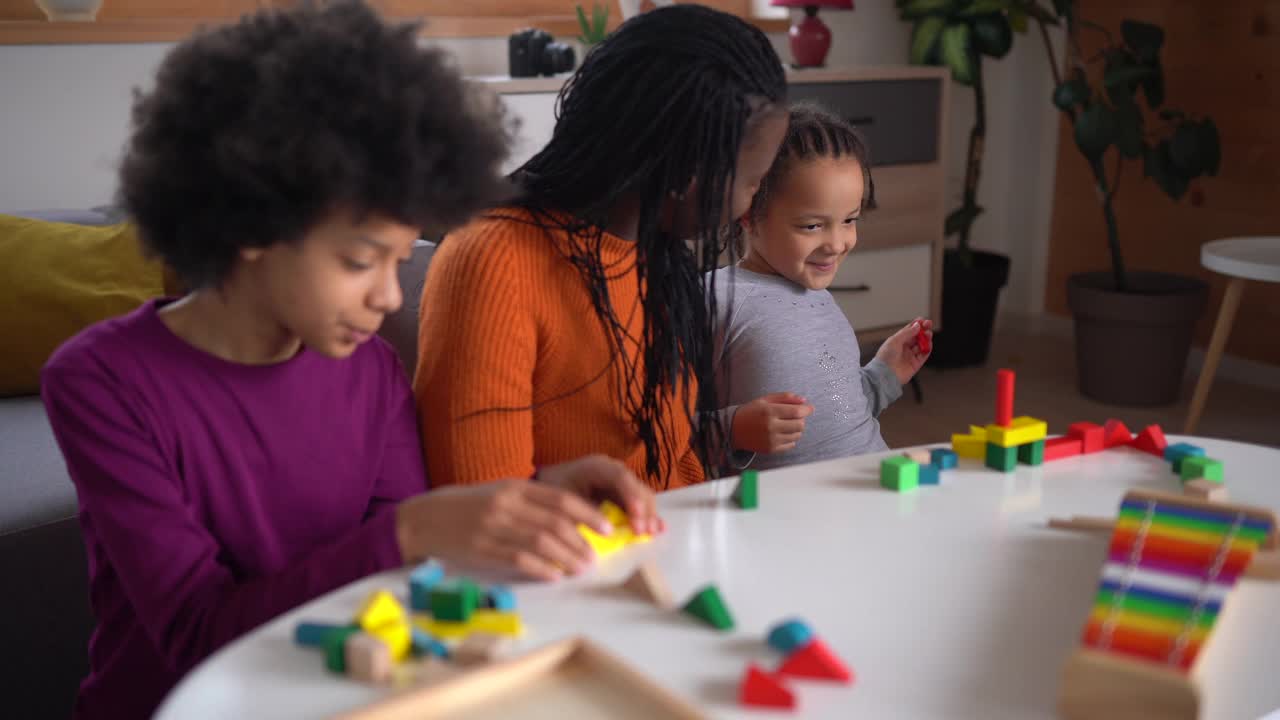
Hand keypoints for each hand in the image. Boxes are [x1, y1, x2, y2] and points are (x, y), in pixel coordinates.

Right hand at [394, 456, 661, 580]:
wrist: (424, 518)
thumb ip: (531, 503)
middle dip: (580, 541)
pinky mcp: (481, 548)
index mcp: (514, 487)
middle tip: (594, 556)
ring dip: (566, 557)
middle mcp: (506, 504)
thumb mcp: (499, 494)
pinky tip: (554, 575)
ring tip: (580, 568)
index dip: (587, 514)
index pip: (560, 499)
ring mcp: (493, 526)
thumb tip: (570, 520)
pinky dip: (540, 567)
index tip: (606, 528)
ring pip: (540, 542)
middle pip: (555, 523)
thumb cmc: (467, 506)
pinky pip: (517, 559)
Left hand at [536, 454, 662, 535]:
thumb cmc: (554, 490)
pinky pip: (637, 504)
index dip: (631, 495)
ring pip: (641, 495)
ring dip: (648, 515)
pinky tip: (657, 529)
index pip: (620, 477)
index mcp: (596, 466)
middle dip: (643, 509)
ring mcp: (619, 482)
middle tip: (644, 531)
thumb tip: (603, 530)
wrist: (549, 484)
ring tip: (652, 533)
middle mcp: (612, 471)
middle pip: (636, 486)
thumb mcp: (563, 501)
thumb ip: (582, 513)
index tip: (636, 515)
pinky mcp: (621, 494)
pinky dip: (645, 516)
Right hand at [731, 392, 813, 453]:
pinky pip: (791, 444)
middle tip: (794, 416)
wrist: (734, 430)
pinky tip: (782, 433)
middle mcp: (771, 426)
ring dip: (796, 429)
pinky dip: (790, 438)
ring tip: (786, 424)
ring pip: (797, 435)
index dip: (806, 409)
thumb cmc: (751, 412)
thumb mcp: (765, 400)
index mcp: (769, 411)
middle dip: (801, 419)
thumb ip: (785, 398)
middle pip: (800, 425)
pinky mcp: (771, 449)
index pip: (797, 412)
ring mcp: (771, 440)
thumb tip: (804, 401)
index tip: (809, 408)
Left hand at [876, 318, 932, 385]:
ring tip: (928, 333)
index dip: (916, 325)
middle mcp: (904, 349)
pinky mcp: (915, 365)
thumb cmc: (885, 357)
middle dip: (923, 330)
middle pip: (916, 337)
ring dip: (926, 339)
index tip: (922, 320)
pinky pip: (924, 355)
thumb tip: (917, 326)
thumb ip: (907, 332)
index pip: (908, 331)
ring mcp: (910, 356)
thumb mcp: (895, 340)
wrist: (884, 374)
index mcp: (897, 342)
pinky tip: (929, 343)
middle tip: (928, 324)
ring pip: (921, 345)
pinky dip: (927, 349)